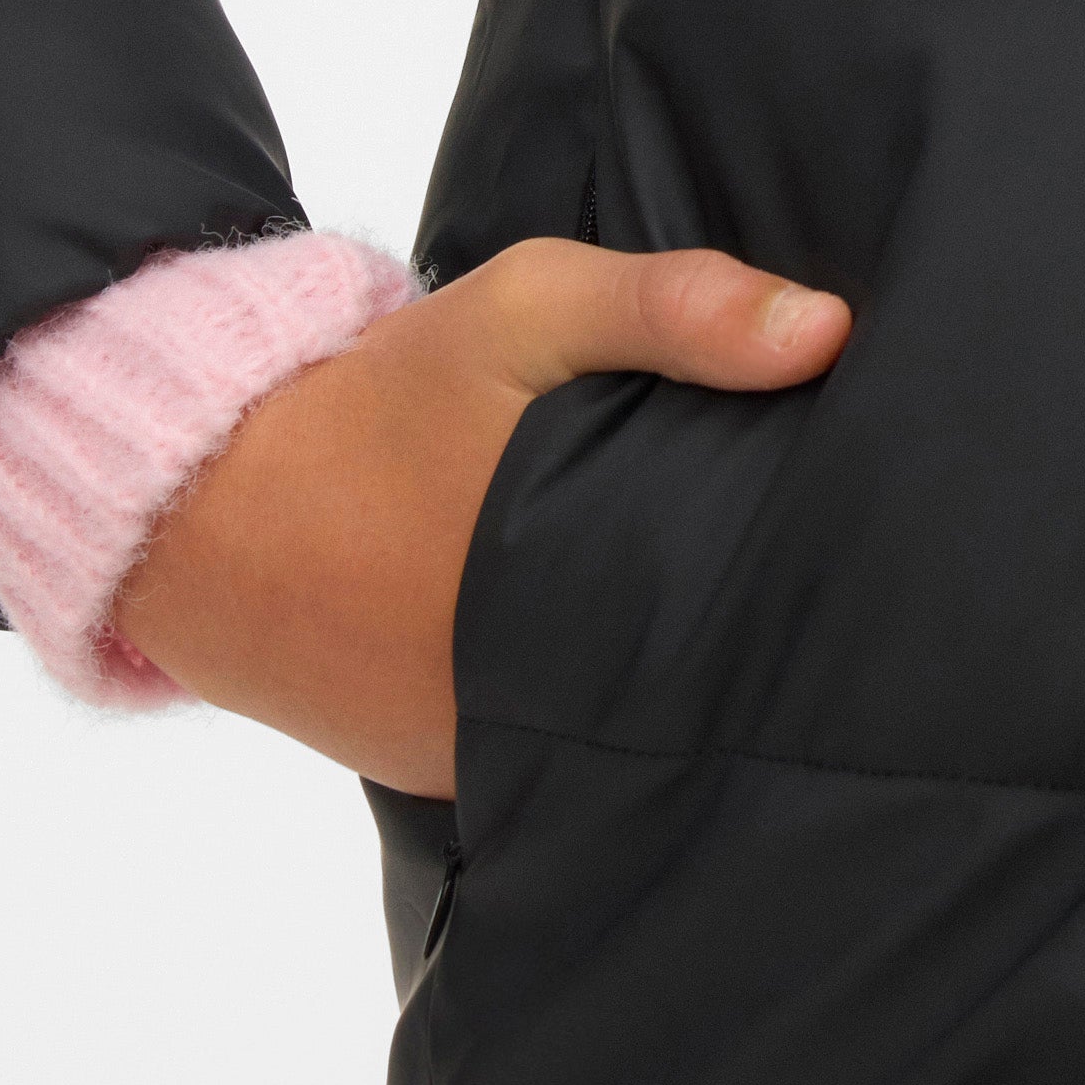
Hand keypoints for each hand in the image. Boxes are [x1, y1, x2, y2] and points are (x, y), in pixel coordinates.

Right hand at [113, 241, 849, 801]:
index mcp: (566, 579)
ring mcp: (490, 754)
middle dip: (763, 637)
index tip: (880, 544)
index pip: (739, 609)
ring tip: (773, 628)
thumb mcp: (527, 308)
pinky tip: (659, 662)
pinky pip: (563, 755)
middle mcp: (530, 695)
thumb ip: (673, 309)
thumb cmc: (385, 395)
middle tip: (846, 591)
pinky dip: (604, 713)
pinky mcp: (455, 775)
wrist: (204, 506)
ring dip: (685, 682)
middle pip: (701, 683)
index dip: (810, 577)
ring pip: (636, 728)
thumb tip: (830, 332)